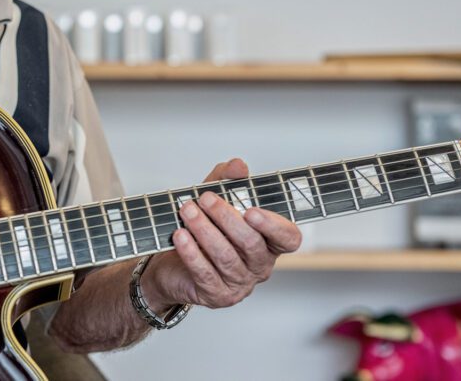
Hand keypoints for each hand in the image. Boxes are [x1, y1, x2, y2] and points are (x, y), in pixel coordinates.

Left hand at [144, 158, 301, 309]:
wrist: (171, 265)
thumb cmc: (202, 230)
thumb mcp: (214, 199)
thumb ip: (227, 180)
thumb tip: (238, 165)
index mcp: (269, 242)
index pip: (288, 238)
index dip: (274, 226)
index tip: (251, 211)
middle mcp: (259, 266)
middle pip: (251, 244)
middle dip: (226, 218)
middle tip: (205, 198)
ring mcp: (240, 284)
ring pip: (226, 257)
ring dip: (205, 231)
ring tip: (187, 210)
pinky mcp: (217, 295)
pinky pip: (205, 273)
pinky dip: (192, 253)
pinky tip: (180, 236)